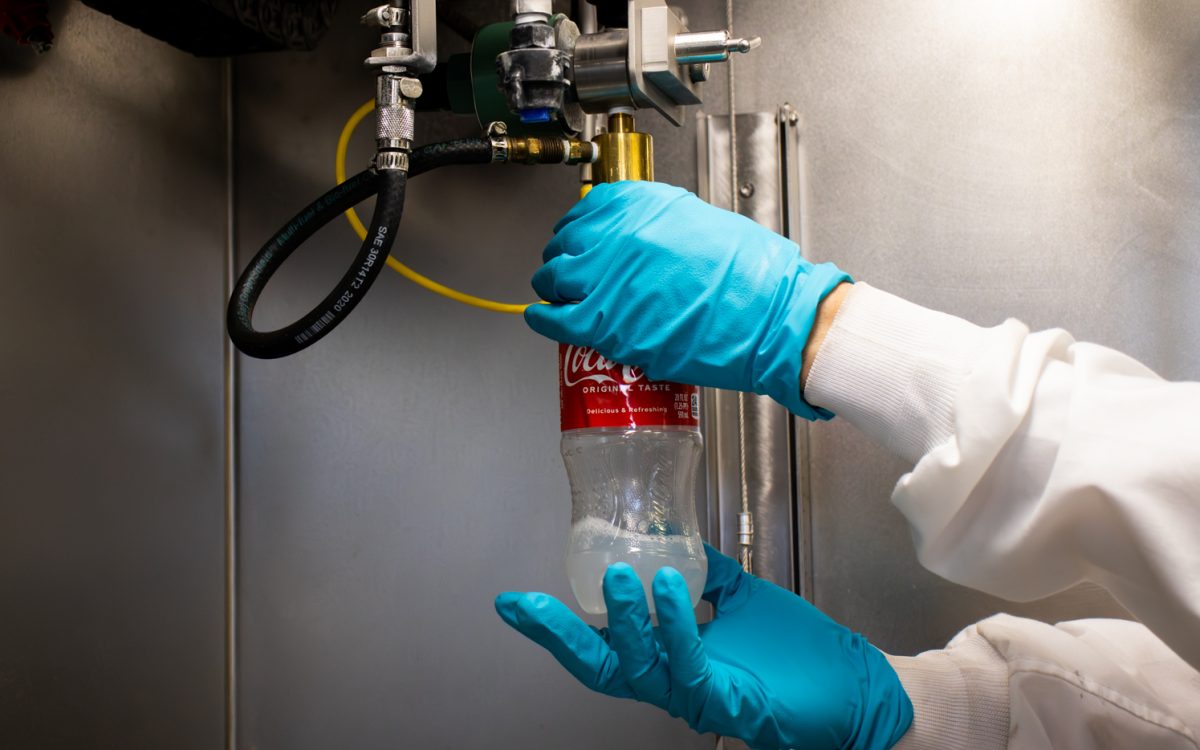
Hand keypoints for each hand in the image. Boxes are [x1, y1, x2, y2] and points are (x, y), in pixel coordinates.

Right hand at [495, 545, 910, 749]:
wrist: (859, 688)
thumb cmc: (802, 655)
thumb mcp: (743, 601)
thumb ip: (709, 578)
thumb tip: (682, 542)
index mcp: (673, 660)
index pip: (603, 647)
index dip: (559, 627)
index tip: (516, 601)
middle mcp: (676, 683)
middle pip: (602, 667)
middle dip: (559, 637)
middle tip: (525, 604)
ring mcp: (701, 696)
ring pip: (641, 666)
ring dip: (624, 620)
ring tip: (616, 575)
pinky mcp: (731, 703)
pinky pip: (691, 666)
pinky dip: (676, 625)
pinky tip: (669, 587)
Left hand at [525, 181, 851, 419]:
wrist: (769, 316)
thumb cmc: (752, 274)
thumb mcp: (702, 221)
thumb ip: (660, 222)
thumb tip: (637, 236)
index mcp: (640, 204)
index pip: (586, 209)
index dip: (579, 228)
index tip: (579, 237)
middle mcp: (616, 236)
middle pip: (566, 243)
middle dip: (564, 257)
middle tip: (569, 268)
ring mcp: (607, 280)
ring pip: (554, 278)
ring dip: (552, 285)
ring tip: (557, 292)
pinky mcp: (608, 325)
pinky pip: (554, 318)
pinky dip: (542, 317)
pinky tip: (541, 316)